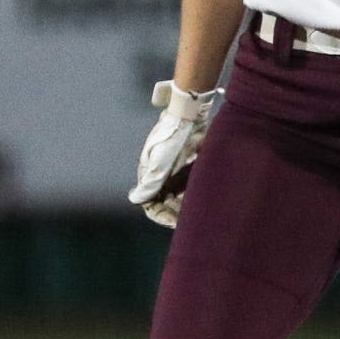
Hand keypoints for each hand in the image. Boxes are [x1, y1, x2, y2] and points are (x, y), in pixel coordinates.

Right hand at [128, 80, 221, 228]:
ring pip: (179, 197)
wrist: (190, 115)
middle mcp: (161, 176)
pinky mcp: (188, 167)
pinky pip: (190, 187)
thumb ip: (150, 182)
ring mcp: (175, 171)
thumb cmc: (171, 137)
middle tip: (190, 220)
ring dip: (186, 206)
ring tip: (198, 212)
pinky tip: (204, 199)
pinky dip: (195, 195)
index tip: (176, 223)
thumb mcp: (159, 162)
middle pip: (166, 203)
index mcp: (150, 176)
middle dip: (176, 213)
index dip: (162, 216)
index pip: (151, 204)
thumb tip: (134, 199)